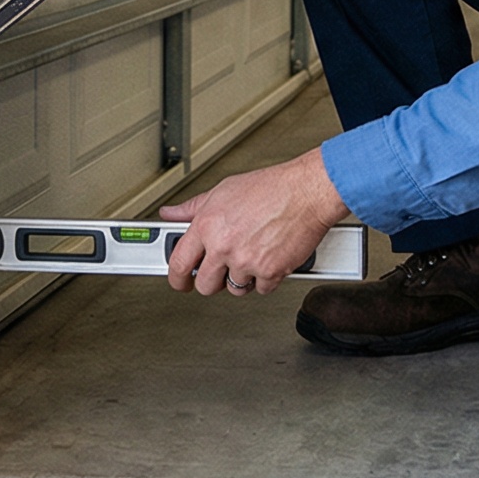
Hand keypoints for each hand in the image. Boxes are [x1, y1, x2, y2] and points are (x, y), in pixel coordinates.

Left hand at [164, 148, 347, 296]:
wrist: (307, 191)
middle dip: (212, 281)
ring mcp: (247, 261)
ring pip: (234, 289)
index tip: (180, 281)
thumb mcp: (223, 191)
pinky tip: (269, 258)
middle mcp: (224, 246)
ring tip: (252, 256)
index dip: (177, 278)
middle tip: (221, 270)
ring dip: (242, 279)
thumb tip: (171, 213)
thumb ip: (192, 207)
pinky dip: (266, 278)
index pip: (179, 263)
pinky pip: (261, 289)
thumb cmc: (271, 188)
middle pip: (205, 285)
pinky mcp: (270, 272)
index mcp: (207, 225)